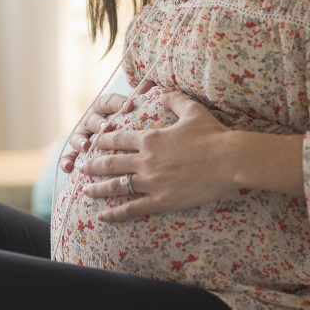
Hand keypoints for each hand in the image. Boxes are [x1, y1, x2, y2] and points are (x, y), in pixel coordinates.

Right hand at [59, 79, 155, 172]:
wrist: (118, 143)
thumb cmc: (129, 123)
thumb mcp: (137, 110)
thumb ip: (142, 96)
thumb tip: (149, 86)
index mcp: (104, 108)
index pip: (108, 101)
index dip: (118, 103)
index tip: (130, 105)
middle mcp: (91, 120)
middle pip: (92, 119)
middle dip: (98, 123)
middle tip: (106, 127)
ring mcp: (82, 136)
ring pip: (77, 137)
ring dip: (80, 141)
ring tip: (86, 147)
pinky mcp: (76, 153)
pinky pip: (69, 157)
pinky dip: (66, 161)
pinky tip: (68, 167)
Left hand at [80, 88, 242, 221]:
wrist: (229, 160)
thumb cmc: (213, 134)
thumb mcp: (192, 110)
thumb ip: (174, 100)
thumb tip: (162, 93)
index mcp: (150, 138)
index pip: (118, 138)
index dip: (103, 140)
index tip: (93, 142)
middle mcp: (145, 160)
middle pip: (111, 162)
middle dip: (93, 165)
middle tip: (80, 167)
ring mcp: (151, 181)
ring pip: (116, 186)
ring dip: (98, 188)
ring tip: (84, 191)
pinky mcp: (161, 200)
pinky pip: (132, 209)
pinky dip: (115, 214)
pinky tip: (102, 217)